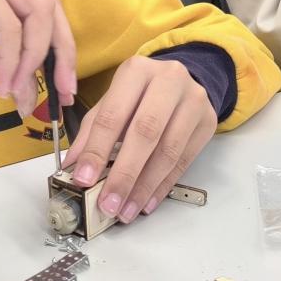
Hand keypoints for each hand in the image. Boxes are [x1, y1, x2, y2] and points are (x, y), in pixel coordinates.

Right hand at [0, 0, 75, 117]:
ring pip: (35, 10)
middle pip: (48, 4)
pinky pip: (7, 20)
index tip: (60, 87)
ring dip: (33, 58)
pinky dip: (10, 56)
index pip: (40, 5)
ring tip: (15, 90)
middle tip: (59, 94)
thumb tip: (27, 90)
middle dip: (61, 52)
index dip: (58, 46)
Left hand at [61, 55, 216, 224]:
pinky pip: (184, 161)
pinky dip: (162, 186)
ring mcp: (193, 100)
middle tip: (108, 204)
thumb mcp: (112, 101)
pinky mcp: (208, 122)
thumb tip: (73, 166)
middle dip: (124, 174)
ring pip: (168, 151)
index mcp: (136, 70)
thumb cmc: (140, 93)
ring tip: (126, 210)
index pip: (113, 114)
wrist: (182, 80)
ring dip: (144, 186)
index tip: (83, 180)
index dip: (96, 150)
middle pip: (146, 132)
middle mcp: (169, 80)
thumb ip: (91, 131)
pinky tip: (146, 202)